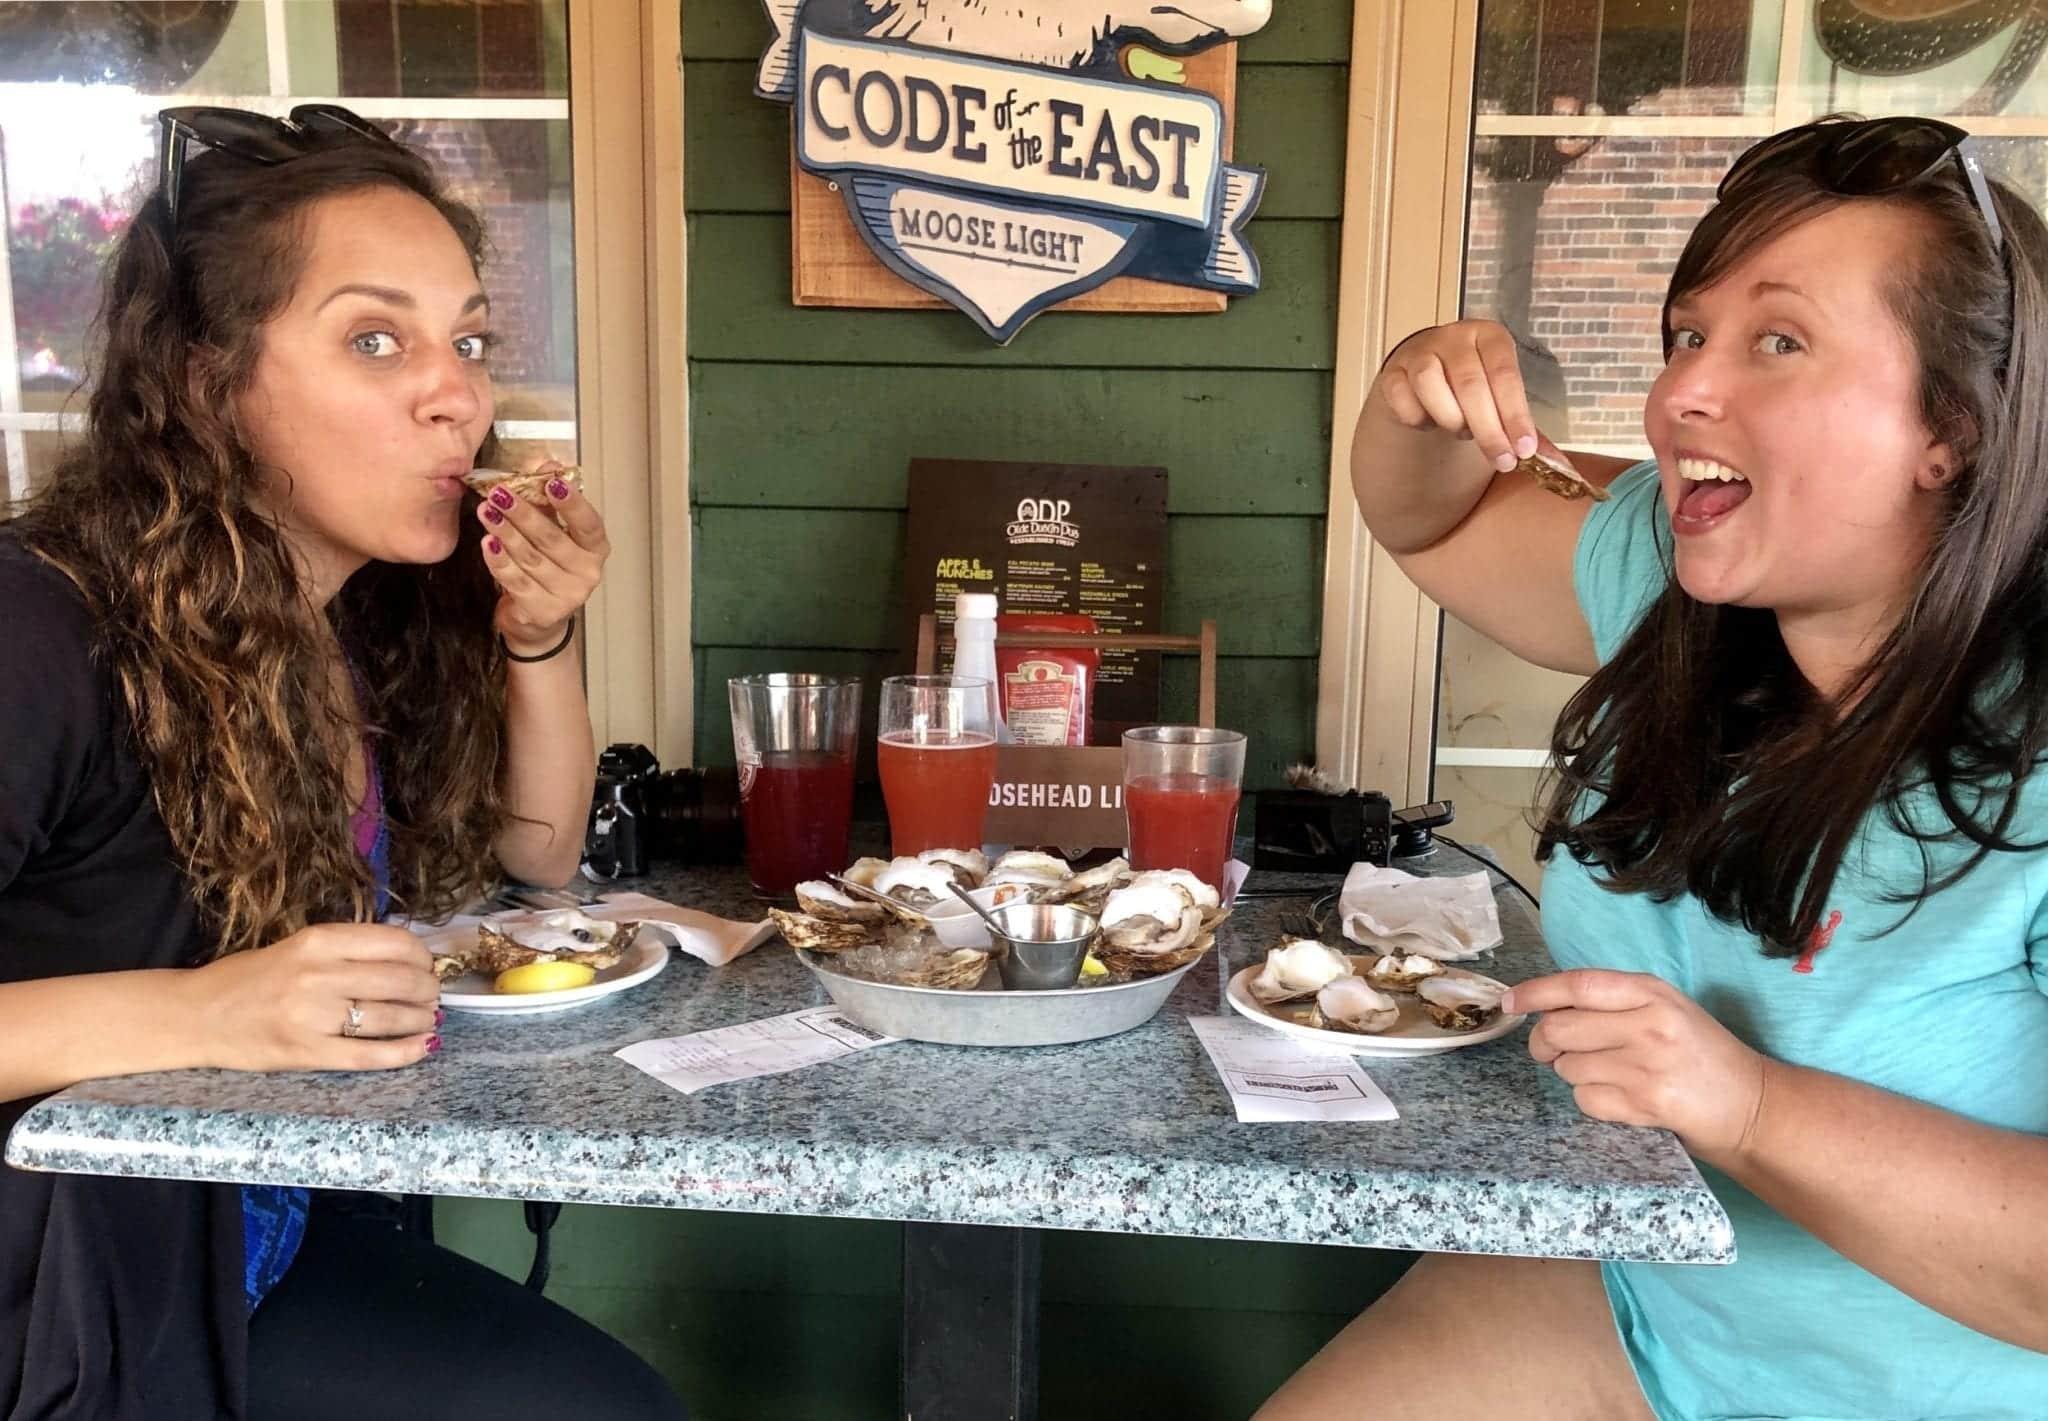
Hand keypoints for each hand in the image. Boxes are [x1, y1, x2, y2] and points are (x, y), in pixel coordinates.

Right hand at [182, 922, 440, 1071]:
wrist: (196, 1015)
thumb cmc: (249, 979)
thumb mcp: (298, 947)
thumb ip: (347, 951)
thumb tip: (408, 960)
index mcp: (318, 941)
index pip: (395, 943)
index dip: (423, 957)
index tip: (427, 966)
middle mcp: (318, 974)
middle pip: (400, 981)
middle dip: (428, 990)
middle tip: (432, 997)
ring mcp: (312, 1016)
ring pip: (390, 1017)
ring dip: (421, 1020)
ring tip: (428, 1020)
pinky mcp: (306, 1053)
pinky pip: (368, 1054)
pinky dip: (403, 1053)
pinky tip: (422, 1048)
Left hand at [476, 459, 610, 653]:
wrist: (539, 619)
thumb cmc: (548, 567)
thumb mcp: (553, 531)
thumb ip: (550, 500)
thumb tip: (550, 463)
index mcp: (595, 550)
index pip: (589, 525)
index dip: (572, 504)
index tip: (552, 483)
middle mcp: (587, 574)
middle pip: (552, 539)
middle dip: (523, 514)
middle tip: (499, 493)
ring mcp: (566, 596)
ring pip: (530, 559)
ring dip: (505, 533)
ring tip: (485, 512)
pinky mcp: (542, 611)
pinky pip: (516, 581)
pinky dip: (499, 561)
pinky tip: (486, 544)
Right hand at [1373, 319, 1560, 474]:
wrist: (1427, 381)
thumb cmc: (1474, 391)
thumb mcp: (1503, 402)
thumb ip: (1525, 430)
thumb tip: (1557, 466)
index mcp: (1490, 336)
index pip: (1505, 374)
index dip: (1515, 414)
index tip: (1524, 449)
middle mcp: (1454, 337)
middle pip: (1470, 384)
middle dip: (1488, 430)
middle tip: (1501, 461)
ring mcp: (1420, 352)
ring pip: (1430, 385)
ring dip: (1450, 419)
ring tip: (1461, 430)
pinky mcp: (1393, 373)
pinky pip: (1402, 400)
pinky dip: (1418, 419)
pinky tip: (1429, 421)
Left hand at [1505, 969, 1768, 1162]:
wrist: (1748, 1104)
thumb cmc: (1697, 1050)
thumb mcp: (1663, 1007)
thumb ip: (1611, 1000)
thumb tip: (1542, 1003)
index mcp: (1652, 993)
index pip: (1578, 986)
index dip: (1536, 992)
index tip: (1510, 1002)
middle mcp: (1649, 1026)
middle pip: (1559, 1029)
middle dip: (1543, 1043)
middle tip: (1552, 1049)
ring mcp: (1647, 1068)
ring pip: (1567, 1067)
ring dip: (1572, 1072)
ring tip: (1607, 1072)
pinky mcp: (1646, 1106)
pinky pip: (1585, 1100)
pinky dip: (1591, 1099)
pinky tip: (1619, 1095)